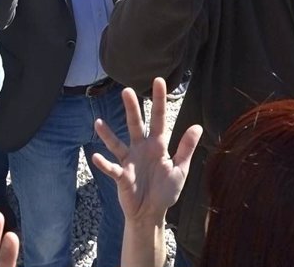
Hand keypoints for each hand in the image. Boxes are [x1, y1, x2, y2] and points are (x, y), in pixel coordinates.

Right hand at [92, 77, 202, 224]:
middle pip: (136, 125)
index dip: (159, 100)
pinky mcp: (121, 176)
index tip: (159, 81)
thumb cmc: (165, 191)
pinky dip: (104, 163)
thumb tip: (197, 126)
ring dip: (108, 134)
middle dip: (132, 109)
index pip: (159, 118)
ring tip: (98, 122)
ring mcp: (129, 161)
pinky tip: (96, 157)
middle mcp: (141, 148)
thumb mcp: (180, 170)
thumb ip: (186, 148)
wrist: (151, 213)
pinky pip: (112, 168)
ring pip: (117, 143)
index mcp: (158, 145)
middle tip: (126, 91)